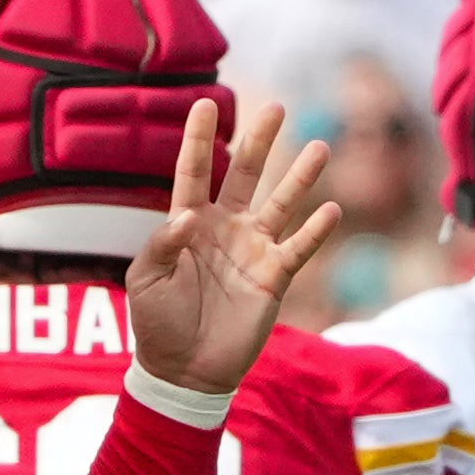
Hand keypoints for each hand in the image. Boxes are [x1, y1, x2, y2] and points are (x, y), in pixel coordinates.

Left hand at [125, 98, 337, 394]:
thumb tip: (189, 216)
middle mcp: (223, 228)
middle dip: (259, 141)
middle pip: (245, 175)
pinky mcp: (273, 277)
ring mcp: (252, 250)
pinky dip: (315, 230)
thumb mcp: (145, 281)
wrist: (184, 370)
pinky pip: (299, 248)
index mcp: (186, 224)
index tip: (205, 103)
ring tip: (319, 147)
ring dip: (299, 177)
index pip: (194, 172)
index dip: (199, 139)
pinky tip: (330, 209)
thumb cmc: (157, 323)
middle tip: (275, 107)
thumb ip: (161, 244)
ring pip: (280, 204)